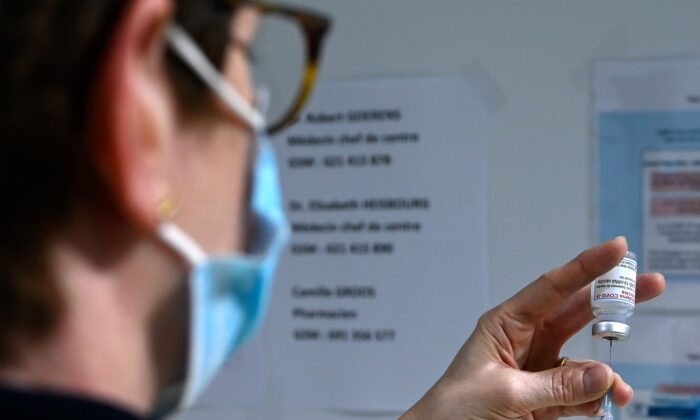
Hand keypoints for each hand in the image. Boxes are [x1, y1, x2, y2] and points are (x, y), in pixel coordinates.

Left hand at [401, 237, 664, 418]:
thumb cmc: (453, 409)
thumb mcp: (504, 391)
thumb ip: (555, 384)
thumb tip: (603, 376)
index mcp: (505, 324)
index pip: (551, 288)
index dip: (586, 266)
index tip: (617, 248)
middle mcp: (524, 339)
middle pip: (576, 313)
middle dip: (613, 302)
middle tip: (651, 284)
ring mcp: (538, 368)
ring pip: (584, 357)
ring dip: (604, 372)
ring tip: (618, 390)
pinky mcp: (545, 396)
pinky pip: (580, 390)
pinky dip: (596, 397)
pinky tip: (604, 404)